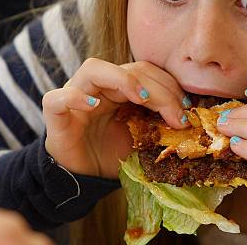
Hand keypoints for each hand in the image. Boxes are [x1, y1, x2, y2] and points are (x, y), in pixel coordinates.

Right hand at [43, 59, 188, 177]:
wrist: (84, 178)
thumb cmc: (113, 154)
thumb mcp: (143, 136)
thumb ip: (160, 122)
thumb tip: (190, 117)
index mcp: (120, 88)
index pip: (146, 71)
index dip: (168, 85)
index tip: (186, 109)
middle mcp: (99, 86)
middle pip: (128, 69)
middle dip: (157, 89)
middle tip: (175, 114)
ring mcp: (75, 96)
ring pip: (93, 68)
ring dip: (122, 79)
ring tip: (141, 99)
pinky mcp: (56, 115)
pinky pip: (57, 97)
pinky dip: (75, 97)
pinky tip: (93, 105)